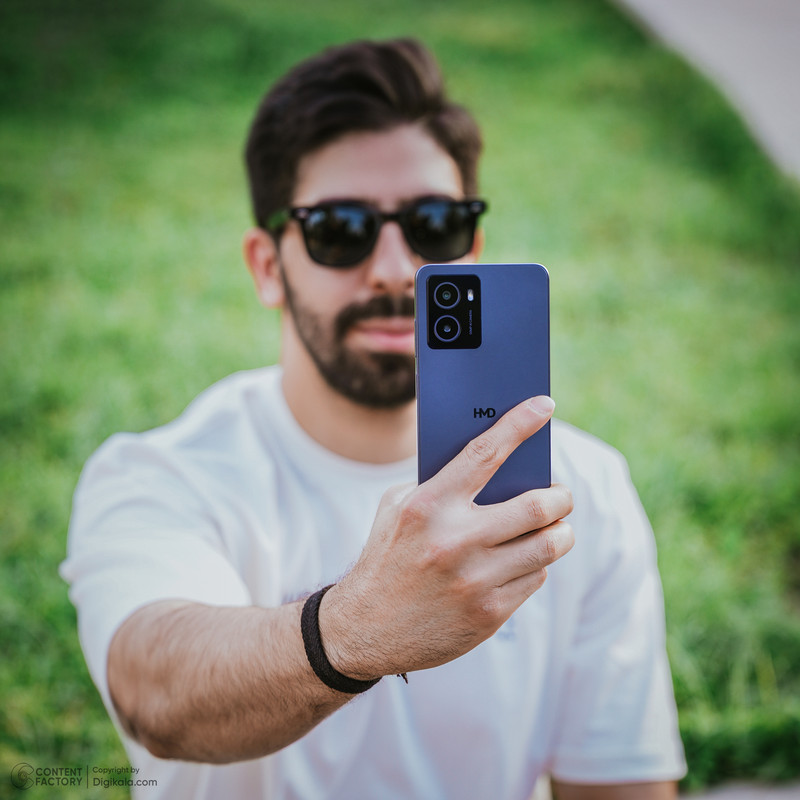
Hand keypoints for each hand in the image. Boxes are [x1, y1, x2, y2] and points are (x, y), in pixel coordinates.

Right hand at [321, 395, 573, 679]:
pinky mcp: (489, 614)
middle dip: (561, 495)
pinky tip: (525, 559)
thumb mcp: (397, 508)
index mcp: (427, 506)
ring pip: (549, 545)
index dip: (520, 424)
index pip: (485, 453)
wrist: (365, 628)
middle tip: (560, 492)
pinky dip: (536, 563)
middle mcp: (454, 541)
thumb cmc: (386, 555)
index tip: (545, 405)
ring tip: (556, 524)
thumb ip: (441, 483)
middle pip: (538, 505)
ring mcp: (475, 581)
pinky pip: (535, 578)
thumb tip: (499, 460)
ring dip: (561, 530)